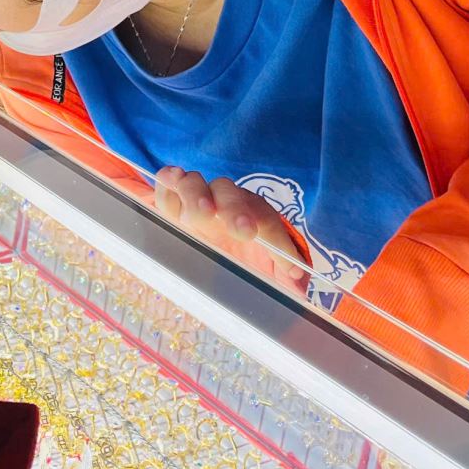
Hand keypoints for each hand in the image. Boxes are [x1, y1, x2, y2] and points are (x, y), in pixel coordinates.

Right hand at [154, 167, 308, 292]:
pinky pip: (168, 184)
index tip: (287, 267)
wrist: (215, 249)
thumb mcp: (267, 274)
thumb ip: (284, 278)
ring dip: (198, 194)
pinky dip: (169, 182)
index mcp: (253, 217)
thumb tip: (299, 286)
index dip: (279, 242)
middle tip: (243, 232)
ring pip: (196, 183)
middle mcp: (224, 202)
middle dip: (236, 209)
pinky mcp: (172, 202)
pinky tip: (174, 183)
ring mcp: (196, 198)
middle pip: (230, 194)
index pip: (268, 222)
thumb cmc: (244, 260)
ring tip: (203, 212)